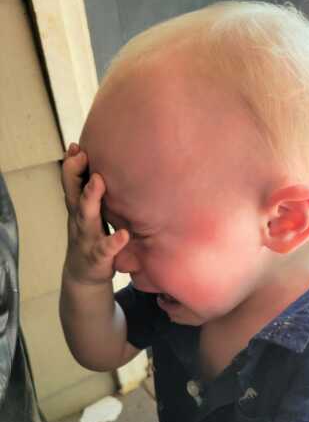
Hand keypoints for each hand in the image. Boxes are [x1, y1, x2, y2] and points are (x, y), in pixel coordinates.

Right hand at [62, 143, 128, 285]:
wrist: (84, 275)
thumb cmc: (90, 237)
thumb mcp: (89, 213)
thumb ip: (91, 191)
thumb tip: (98, 162)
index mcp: (79, 208)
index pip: (71, 183)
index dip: (71, 165)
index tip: (76, 146)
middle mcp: (80, 220)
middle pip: (74, 194)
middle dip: (74, 173)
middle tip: (82, 154)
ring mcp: (87, 239)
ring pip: (85, 218)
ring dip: (90, 198)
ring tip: (99, 181)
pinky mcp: (98, 258)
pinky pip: (105, 249)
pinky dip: (113, 242)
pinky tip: (123, 234)